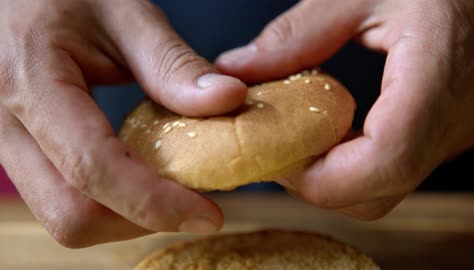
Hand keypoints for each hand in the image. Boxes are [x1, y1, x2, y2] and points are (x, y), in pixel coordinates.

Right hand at [0, 0, 246, 246]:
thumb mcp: (124, 15)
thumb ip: (172, 63)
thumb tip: (230, 100)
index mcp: (31, 82)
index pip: (93, 168)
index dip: (155, 203)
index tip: (208, 215)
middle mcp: (7, 127)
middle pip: (71, 214)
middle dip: (140, 220)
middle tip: (193, 204)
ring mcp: (8, 144)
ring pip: (64, 216)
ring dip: (125, 216)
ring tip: (170, 189)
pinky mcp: (21, 152)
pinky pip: (62, 198)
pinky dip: (109, 203)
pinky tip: (140, 176)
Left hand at [216, 0, 473, 219]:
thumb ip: (300, 32)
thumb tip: (238, 66)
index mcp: (435, 81)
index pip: (383, 163)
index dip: (320, 175)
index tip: (277, 155)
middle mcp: (452, 122)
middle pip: (376, 194)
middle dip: (316, 182)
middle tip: (279, 147)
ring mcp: (453, 134)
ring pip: (385, 189)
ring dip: (333, 175)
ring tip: (301, 134)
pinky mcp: (447, 133)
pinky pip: (395, 170)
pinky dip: (355, 162)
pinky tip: (335, 126)